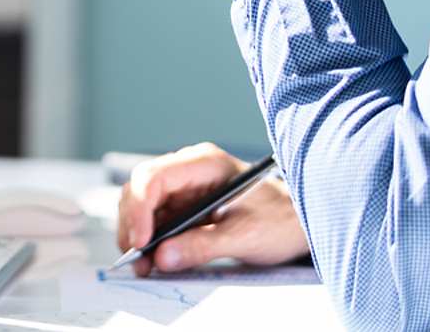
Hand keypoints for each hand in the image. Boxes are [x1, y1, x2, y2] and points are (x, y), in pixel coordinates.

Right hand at [116, 143, 307, 275]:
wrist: (297, 223)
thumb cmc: (279, 220)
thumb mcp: (245, 236)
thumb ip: (203, 245)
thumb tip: (163, 256)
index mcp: (205, 164)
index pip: (155, 177)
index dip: (140, 209)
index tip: (141, 241)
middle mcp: (188, 170)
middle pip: (140, 189)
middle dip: (133, 224)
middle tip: (137, 260)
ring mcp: (184, 188)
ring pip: (142, 205)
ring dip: (137, 235)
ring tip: (145, 266)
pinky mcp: (183, 207)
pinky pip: (154, 220)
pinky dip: (148, 240)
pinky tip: (153, 260)